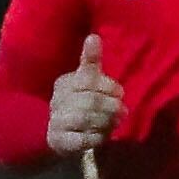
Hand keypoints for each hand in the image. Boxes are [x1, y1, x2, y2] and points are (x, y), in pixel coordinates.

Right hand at [46, 34, 125, 153]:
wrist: (60, 134)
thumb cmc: (80, 102)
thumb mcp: (87, 81)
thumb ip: (91, 61)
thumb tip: (94, 36)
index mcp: (65, 83)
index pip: (88, 80)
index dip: (108, 86)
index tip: (120, 93)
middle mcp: (57, 101)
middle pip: (89, 101)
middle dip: (110, 107)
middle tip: (123, 111)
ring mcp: (55, 121)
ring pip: (84, 119)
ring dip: (105, 122)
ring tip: (115, 123)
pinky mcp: (58, 141)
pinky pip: (81, 140)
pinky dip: (95, 138)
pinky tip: (102, 136)